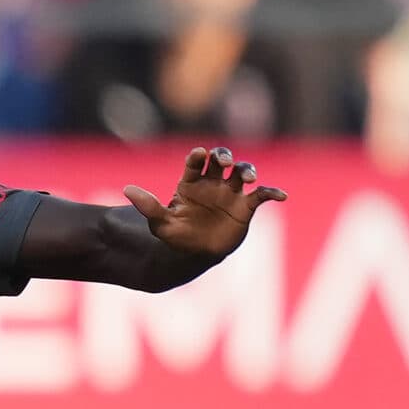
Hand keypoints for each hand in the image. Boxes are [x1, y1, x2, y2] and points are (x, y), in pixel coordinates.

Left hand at [123, 146, 285, 262]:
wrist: (196, 254)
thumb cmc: (177, 236)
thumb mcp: (160, 224)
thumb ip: (148, 206)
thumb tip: (128, 189)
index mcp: (192, 183)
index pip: (196, 163)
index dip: (199, 157)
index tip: (199, 154)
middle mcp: (213, 183)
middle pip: (222, 160)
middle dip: (224, 156)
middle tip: (223, 161)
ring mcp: (231, 193)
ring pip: (242, 172)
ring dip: (247, 170)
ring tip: (250, 178)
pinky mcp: (246, 206)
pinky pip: (262, 195)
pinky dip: (272, 192)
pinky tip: (281, 196)